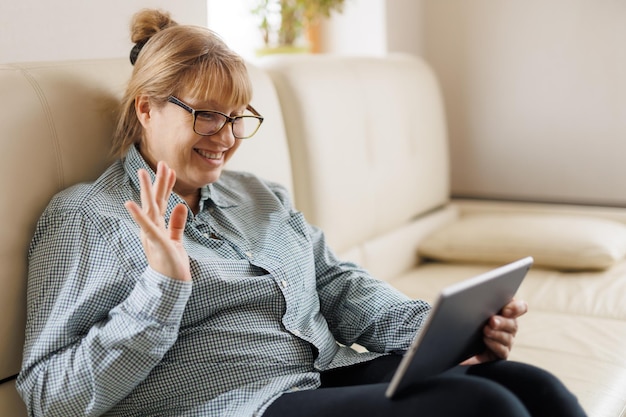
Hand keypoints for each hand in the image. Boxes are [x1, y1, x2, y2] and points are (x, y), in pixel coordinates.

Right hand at [124, 161, 190, 281]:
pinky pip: (146, 226)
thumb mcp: (176, 240)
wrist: (172, 285)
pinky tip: (130, 203)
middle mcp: (151, 228)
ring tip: (143, 173)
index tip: (170, 169)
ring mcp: (152, 234)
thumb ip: (177, 224)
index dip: (166, 185)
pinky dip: (139, 215)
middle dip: (157, 181)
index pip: (162, 202)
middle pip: (155, 200)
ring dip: (147, 190)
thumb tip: (181, 206)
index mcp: (157, 226)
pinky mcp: (156, 242)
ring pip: (150, 208)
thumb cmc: (172, 264)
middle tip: (160, 162)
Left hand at [461, 299, 527, 364]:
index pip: (520, 307)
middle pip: (513, 324)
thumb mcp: (476, 308)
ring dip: (496, 334)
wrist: (461, 340)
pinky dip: (493, 346)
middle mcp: (509, 327)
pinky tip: (485, 341)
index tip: (506, 310)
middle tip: (492, 321)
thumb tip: (483, 293)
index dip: (517, 308)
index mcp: (507, 312)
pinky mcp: (500, 354)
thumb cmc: (471, 319)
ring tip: (486, 331)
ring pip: (507, 339)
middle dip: (503, 322)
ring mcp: (506, 341)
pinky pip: (501, 352)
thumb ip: (484, 300)